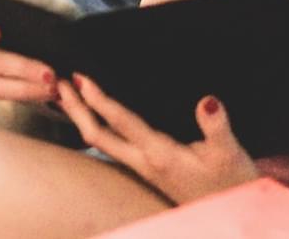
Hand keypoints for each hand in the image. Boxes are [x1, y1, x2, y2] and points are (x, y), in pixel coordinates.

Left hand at [58, 75, 259, 204]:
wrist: (232, 209)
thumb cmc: (232, 181)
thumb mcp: (229, 153)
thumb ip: (217, 126)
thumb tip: (207, 100)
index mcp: (159, 154)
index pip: (121, 123)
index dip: (98, 100)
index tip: (81, 80)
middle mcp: (143, 161)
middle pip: (96, 135)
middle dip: (74, 109)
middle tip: (57, 84)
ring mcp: (141, 167)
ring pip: (100, 142)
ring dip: (80, 118)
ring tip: (65, 97)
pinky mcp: (145, 169)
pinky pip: (111, 146)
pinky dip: (95, 128)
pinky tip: (92, 118)